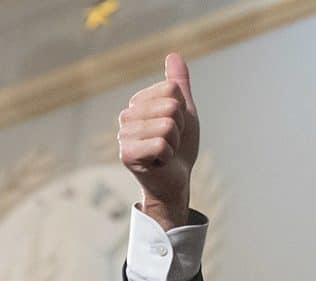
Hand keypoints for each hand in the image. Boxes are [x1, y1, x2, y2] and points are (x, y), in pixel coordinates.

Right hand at [118, 52, 198, 228]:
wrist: (176, 182)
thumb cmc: (179, 150)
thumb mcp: (185, 113)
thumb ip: (178, 84)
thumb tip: (174, 55)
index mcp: (138, 103)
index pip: (172, 89)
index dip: (183, 112)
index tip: (175, 129)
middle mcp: (126, 116)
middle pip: (171, 107)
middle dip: (180, 129)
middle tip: (171, 144)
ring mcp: (124, 135)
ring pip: (168, 126)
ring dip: (175, 143)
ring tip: (165, 153)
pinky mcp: (127, 154)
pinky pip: (161, 144)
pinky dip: (168, 156)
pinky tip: (160, 162)